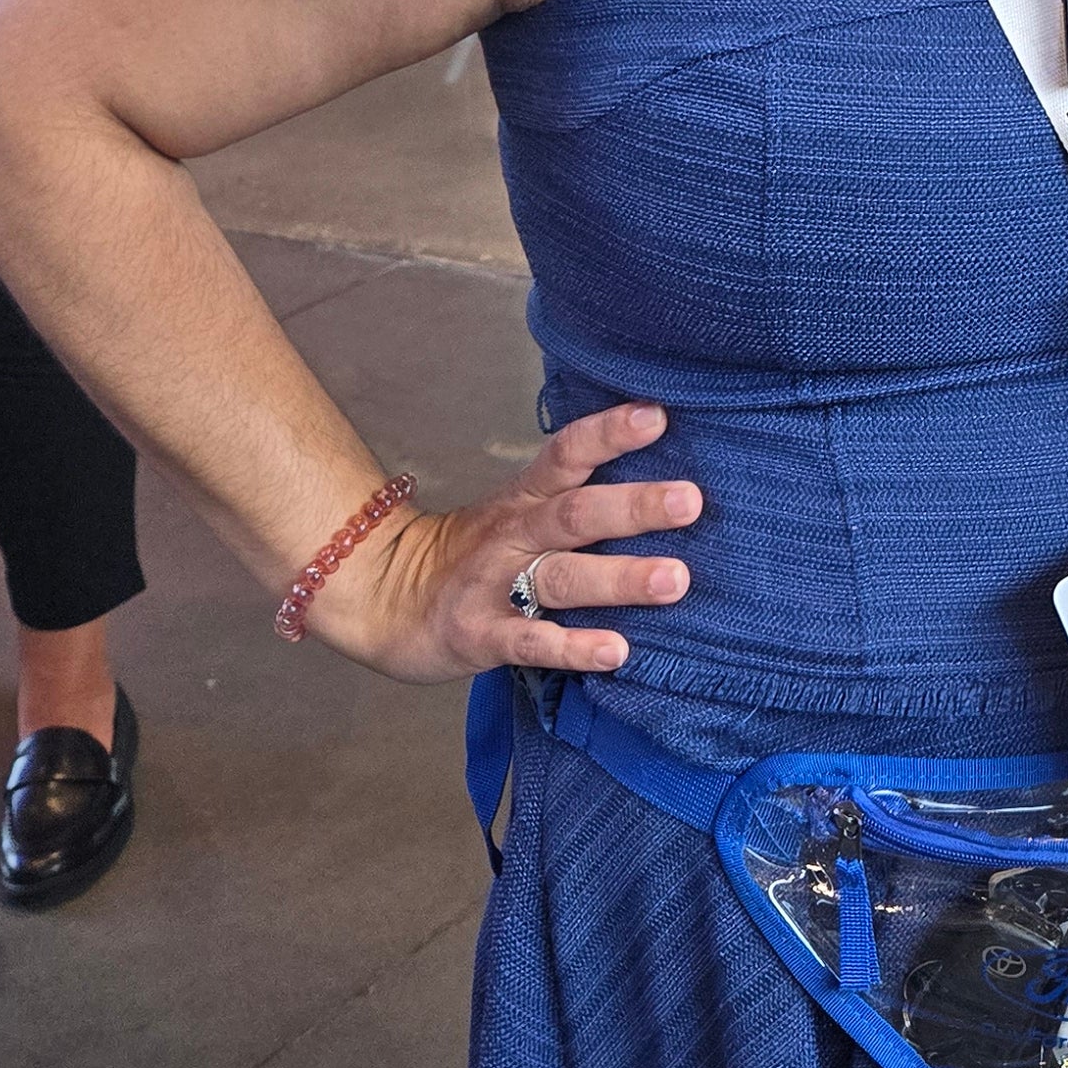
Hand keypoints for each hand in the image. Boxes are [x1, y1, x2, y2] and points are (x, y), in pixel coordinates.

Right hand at [306, 403, 697, 684]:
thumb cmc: (469, 555)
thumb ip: (573, 499)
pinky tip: (616, 651)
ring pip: (562, 577)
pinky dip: (572, 646)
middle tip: (690, 500)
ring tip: (676, 580)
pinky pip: (530, 641)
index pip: (566, 454)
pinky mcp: (480, 636)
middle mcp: (513, 535)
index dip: (609, 433)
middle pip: (576, 514)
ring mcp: (494, 585)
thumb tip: (660, 485)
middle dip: (634, 507)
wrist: (377, 598)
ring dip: (620, 578)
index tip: (658, 415)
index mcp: (524, 499)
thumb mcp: (514, 512)